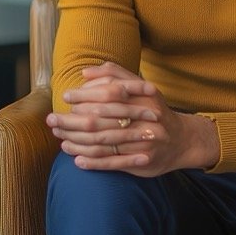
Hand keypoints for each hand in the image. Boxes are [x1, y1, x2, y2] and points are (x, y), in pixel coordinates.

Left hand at [47, 61, 217, 176]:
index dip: (83, 94)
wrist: (182, 140)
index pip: (107, 93)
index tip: (65, 96)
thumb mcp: (140, 87)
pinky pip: (114, 162)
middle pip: (101, 119)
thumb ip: (115, 74)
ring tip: (60, 140)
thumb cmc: (153, 109)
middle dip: (72, 121)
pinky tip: (77, 160)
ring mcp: (145, 141)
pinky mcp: (144, 161)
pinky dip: (94, 163)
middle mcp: (145, 117)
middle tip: (52, 121)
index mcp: (143, 96)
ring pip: (104, 142)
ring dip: (78, 142)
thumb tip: (85, 72)